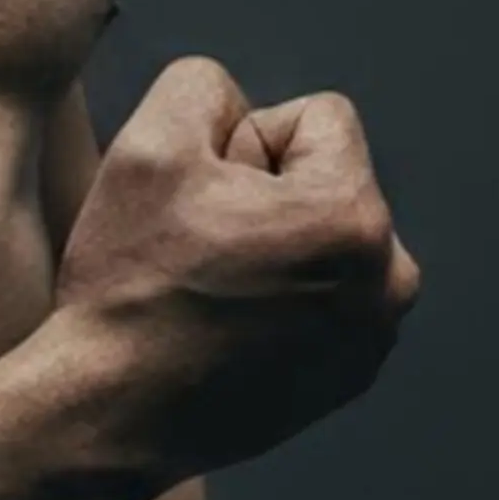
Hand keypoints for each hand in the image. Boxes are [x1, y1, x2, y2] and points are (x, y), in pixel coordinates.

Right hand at [54, 56, 420, 481]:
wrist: (112, 413)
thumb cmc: (132, 281)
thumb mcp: (148, 144)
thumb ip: (203, 86)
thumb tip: (237, 109)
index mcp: (354, 218)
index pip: (317, 119)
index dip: (244, 139)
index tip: (201, 196)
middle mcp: (387, 283)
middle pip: (325, 179)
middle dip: (265, 192)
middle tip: (198, 245)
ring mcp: (372, 341)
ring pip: (323, 238)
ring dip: (273, 244)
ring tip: (208, 288)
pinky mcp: (348, 380)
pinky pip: (322, 296)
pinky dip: (278, 298)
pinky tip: (219, 327)